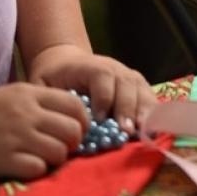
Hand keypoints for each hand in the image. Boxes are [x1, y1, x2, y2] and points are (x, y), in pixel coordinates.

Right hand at [0, 83, 86, 178]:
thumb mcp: (8, 95)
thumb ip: (37, 104)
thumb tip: (68, 120)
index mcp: (29, 93)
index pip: (75, 105)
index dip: (81, 121)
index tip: (74, 131)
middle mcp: (27, 113)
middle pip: (73, 130)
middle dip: (72, 143)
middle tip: (59, 148)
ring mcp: (16, 137)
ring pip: (60, 152)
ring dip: (55, 159)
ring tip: (40, 158)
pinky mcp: (3, 160)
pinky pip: (38, 169)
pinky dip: (37, 170)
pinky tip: (24, 166)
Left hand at [28, 44, 155, 133]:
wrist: (65, 64)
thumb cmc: (53, 79)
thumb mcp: (43, 85)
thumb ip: (49, 100)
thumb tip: (56, 122)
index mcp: (90, 65)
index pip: (103, 76)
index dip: (103, 97)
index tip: (99, 118)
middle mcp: (114, 68)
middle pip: (127, 83)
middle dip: (127, 108)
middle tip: (125, 130)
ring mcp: (129, 76)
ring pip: (142, 90)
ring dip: (144, 112)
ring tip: (142, 132)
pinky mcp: (138, 88)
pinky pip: (150, 98)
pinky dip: (152, 114)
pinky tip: (152, 130)